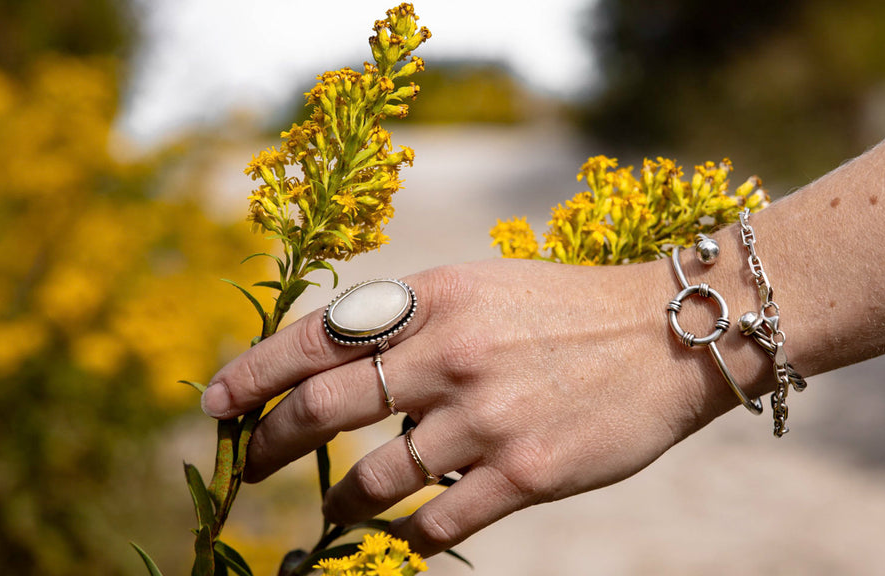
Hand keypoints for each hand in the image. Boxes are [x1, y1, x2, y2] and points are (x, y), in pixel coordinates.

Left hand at [202, 257, 719, 554]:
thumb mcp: (482, 287)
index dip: (254, 371)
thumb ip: (412, 322)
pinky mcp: (525, 474)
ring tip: (326, 510)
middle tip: (250, 463)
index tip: (216, 401)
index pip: (318, 336)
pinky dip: (404, 537)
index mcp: (435, 297)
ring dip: (337, 501)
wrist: (669, 335)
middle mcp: (451, 354)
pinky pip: (437, 522)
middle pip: (327, 409)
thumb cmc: (566, 309)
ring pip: (374, 478)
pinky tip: (395, 541)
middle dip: (273, 442)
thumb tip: (338, 366)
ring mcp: (486, 418)